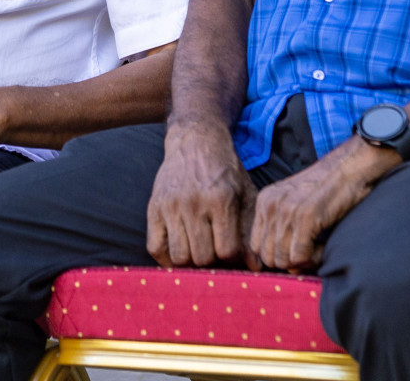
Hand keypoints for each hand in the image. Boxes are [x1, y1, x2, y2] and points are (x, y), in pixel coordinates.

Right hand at [146, 122, 259, 268]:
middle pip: (202, 257)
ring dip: (190, 260)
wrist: (195, 142)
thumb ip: (249, 231)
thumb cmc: (225, 171)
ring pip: (179, 257)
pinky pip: (155, 248)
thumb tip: (255, 268)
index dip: (232, 257)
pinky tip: (179, 251)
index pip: (227, 251)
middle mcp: (193, 203)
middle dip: (212, 260)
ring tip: (198, 250)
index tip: (232, 249)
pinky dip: (166, 258)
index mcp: (220, 200)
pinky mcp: (153, 207)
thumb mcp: (244, 195)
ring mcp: (170, 205)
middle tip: (214, 250)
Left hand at [248, 137, 398, 270]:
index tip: (296, 252)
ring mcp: (286, 210)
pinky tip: (323, 246)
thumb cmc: (329, 188)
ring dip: (302, 262)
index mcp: (265, 201)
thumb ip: (284, 229)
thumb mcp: (295, 203)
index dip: (276, 256)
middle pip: (268, 257)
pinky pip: (300, 256)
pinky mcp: (305, 217)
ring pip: (282, 260)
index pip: (256, 246)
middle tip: (310, 252)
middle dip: (290, 262)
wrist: (350, 166)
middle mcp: (271, 205)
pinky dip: (313, 259)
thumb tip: (286, 267)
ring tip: (318, 247)